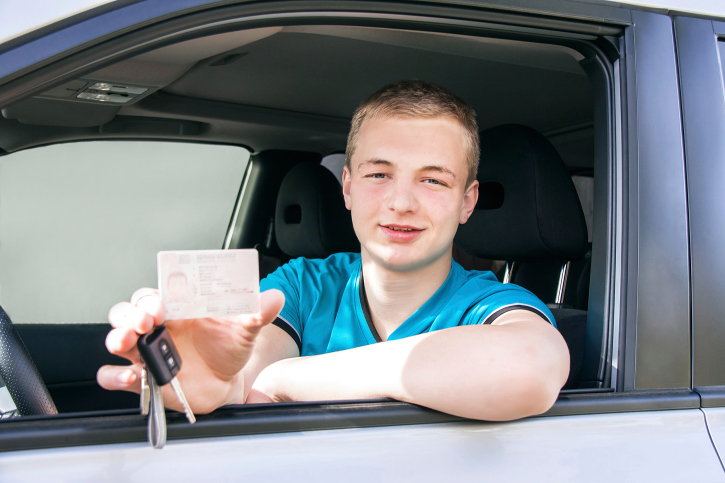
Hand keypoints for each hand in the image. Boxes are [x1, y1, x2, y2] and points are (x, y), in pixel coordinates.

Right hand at [96, 288, 284, 413]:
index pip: (154, 293)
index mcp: (177, 308)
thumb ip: (257, 312)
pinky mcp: (143, 378)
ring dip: (117, 337)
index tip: (161, 303)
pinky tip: (131, 375)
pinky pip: (115, 376)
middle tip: (146, 321)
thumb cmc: (229, 347)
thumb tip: (274, 298)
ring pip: (117, 338)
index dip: (152, 295)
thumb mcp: (246, 328)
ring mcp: (146, 352)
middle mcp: (158, 327)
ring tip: (128, 341)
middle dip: (130, 313)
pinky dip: (115, 376)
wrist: (229, 382)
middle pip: (128, 311)